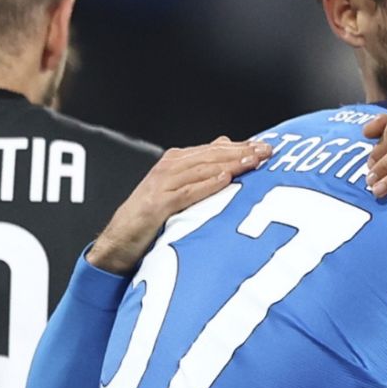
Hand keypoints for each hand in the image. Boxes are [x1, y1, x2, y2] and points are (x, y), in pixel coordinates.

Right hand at [87, 137, 270, 273]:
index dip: (242, 147)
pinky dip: (205, 185)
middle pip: (210, 155)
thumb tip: (226, 145)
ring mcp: (161, 184)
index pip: (214, 149)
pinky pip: (186, 192)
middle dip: (240, 152)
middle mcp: (169, 168)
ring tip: (252, 161)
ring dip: (228, 163)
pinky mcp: (157, 204)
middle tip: (266, 151)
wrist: (119, 242)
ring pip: (201, 169)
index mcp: (176, 163)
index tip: (267, 147)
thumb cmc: (151, 218)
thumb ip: (201, 169)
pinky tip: (224, 180)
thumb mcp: (179, 190)